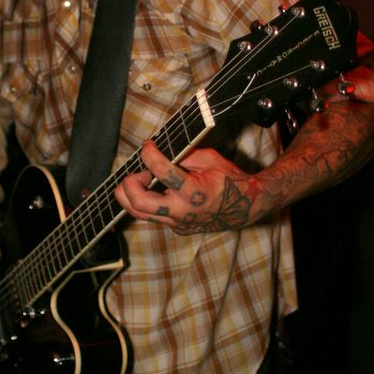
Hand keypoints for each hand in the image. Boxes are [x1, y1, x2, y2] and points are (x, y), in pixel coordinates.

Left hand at [114, 140, 261, 234]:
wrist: (245, 208)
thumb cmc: (228, 179)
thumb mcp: (210, 159)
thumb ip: (184, 155)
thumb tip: (160, 150)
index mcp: (194, 192)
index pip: (161, 172)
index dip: (149, 154)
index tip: (148, 145)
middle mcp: (182, 212)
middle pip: (139, 202)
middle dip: (129, 183)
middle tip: (138, 171)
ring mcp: (177, 223)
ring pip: (138, 213)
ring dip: (131, 194)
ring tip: (141, 179)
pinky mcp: (176, 227)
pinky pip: (151, 215)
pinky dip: (145, 200)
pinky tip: (153, 188)